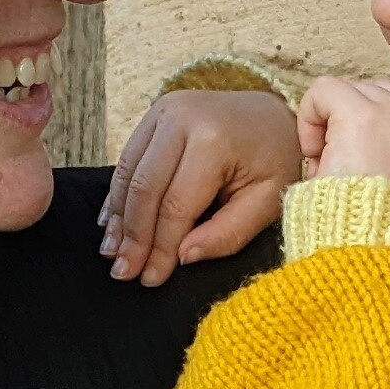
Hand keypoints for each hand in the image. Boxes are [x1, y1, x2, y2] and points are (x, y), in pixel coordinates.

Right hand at [100, 87, 302, 283]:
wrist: (275, 115)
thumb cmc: (276, 160)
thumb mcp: (269, 202)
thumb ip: (229, 233)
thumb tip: (183, 256)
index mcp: (214, 140)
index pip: (176, 206)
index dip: (161, 247)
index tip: (151, 278)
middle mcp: (182, 118)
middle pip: (145, 189)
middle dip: (134, 237)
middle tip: (124, 273)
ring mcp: (164, 110)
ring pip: (128, 174)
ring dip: (119, 218)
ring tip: (113, 254)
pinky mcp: (155, 113)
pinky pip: (128, 159)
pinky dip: (118, 195)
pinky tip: (113, 224)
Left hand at [296, 72, 389, 200]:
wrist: (375, 257)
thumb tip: (387, 144)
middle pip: (388, 92)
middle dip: (363, 122)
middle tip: (355, 170)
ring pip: (354, 91)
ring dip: (335, 125)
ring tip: (336, 170)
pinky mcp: (362, 115)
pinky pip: (325, 91)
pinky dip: (310, 115)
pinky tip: (315, 153)